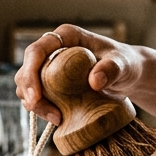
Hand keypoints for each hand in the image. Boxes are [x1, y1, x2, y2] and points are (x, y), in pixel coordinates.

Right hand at [15, 24, 144, 123]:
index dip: (30, 73)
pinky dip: (41, 108)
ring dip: (35, 104)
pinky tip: (58, 118)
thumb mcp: (123, 65)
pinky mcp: (51, 82)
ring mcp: (50, 65)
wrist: (128, 75)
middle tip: (50, 114)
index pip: (36, 51)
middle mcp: (53, 48)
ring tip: (57, 118)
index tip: (36, 97)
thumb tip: (94, 81)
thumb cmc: (126, 64)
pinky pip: (36, 95)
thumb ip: (112, 69)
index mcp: (66, 36)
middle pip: (26, 69)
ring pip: (27, 84)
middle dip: (29, 93)